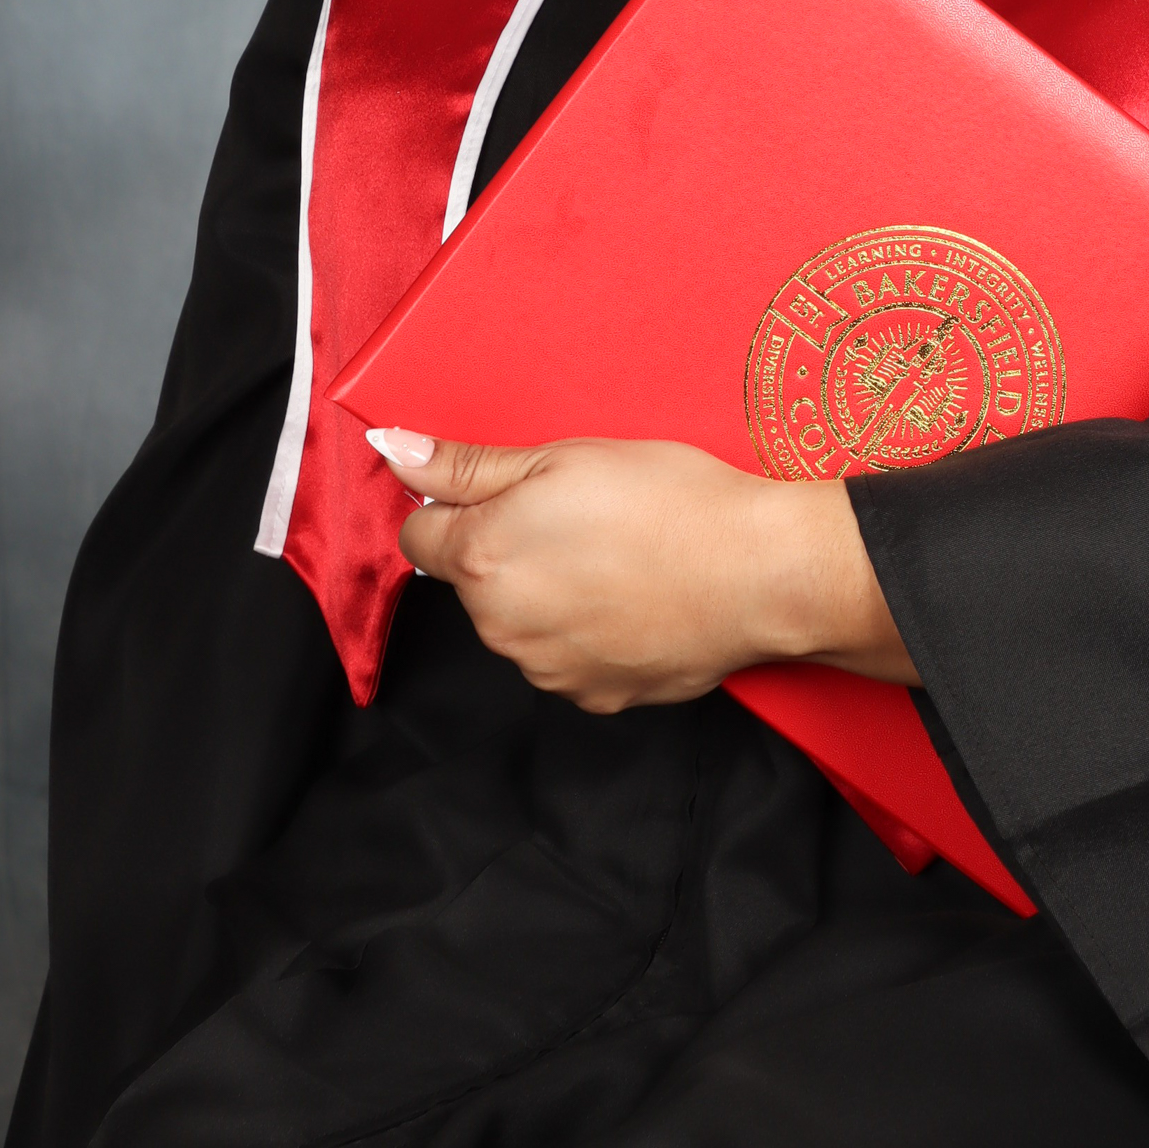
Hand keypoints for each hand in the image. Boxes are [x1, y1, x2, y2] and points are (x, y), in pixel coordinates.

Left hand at [371, 429, 917, 713]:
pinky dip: (588, 632)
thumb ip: (467, 464)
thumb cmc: (668, 501)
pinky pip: (567, 659)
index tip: (511, 493)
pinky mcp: (593, 696)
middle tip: (578, 514)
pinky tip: (634, 598)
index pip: (419, 537)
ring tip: (616, 556)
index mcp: (484, 557)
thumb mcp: (561, 457)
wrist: (756, 571)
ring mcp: (545, 670)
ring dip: (546, 594)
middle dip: (508, 550)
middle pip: (473, 582)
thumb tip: (392, 451)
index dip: (459, 507)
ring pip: (520, 623)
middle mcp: (501, 625)